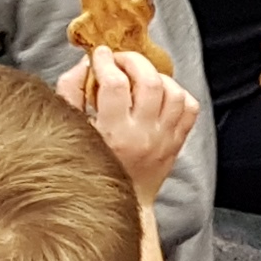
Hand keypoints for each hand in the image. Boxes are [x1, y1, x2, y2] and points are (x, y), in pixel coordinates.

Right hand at [59, 47, 202, 207]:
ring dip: (156, 76)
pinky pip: (189, 108)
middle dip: (133, 60)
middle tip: (119, 60)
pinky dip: (178, 93)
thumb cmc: (90, 167)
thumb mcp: (71, 131)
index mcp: (113, 133)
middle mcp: (143, 136)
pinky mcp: (177, 144)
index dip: (105, 61)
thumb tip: (85, 65)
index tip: (99, 55)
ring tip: (139, 77)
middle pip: (149, 81)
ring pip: (173, 92)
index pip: (114, 84)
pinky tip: (160, 94)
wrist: (120, 205)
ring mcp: (164, 140)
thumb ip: (71, 93)